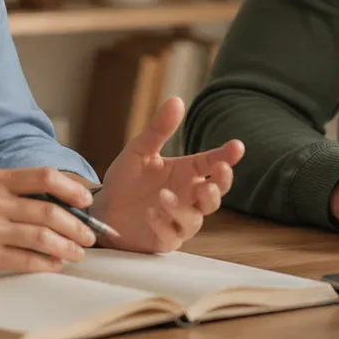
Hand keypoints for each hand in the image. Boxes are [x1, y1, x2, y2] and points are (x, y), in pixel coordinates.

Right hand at [0, 167, 99, 278]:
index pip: (44, 177)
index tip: (87, 201)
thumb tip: (54, 199)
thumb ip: (10, 190)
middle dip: (77, 225)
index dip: (72, 189)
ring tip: (79, 254)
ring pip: (43, 237)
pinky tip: (56, 266)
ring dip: (68, 246)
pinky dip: (47, 264)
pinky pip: (26, 260)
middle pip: (50, 210)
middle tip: (90, 236)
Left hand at [91, 97, 244, 253]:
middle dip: (219, 187)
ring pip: (195, 219)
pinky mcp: (164, 239)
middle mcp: (187, 197)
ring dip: (182, 208)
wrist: (101, 210)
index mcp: (186, 172)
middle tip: (213, 177)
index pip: (213, 164)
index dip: (227, 156)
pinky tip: (152, 213)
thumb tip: (176, 100)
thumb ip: (159, 129)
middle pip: (215, 195)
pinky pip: (172, 235)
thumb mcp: (139, 150)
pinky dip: (164, 224)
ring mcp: (178, 220)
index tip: (237, 147)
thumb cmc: (126, 180)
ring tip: (164, 196)